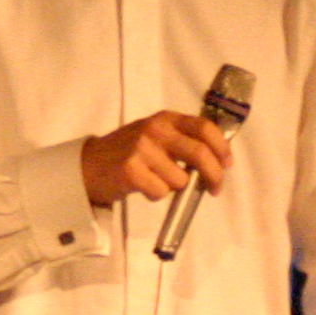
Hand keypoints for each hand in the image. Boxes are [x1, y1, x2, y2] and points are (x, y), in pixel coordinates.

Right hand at [81, 111, 229, 207]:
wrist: (89, 165)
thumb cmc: (128, 152)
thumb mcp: (155, 136)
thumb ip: (182, 141)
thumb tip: (217, 161)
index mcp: (165, 119)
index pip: (204, 127)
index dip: (222, 147)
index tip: (227, 163)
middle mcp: (155, 130)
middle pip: (200, 153)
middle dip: (214, 175)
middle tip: (215, 189)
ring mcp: (141, 149)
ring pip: (180, 179)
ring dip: (175, 187)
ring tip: (157, 182)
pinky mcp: (131, 170)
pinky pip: (161, 192)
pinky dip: (157, 196)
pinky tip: (144, 187)